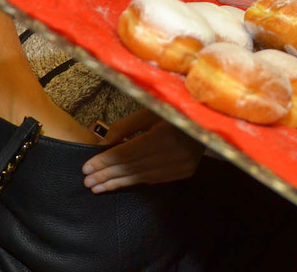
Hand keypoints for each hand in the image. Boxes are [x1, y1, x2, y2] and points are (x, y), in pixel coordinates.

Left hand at [82, 119, 203, 192]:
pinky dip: (136, 182)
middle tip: (87, 182)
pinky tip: (122, 184)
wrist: (210, 118)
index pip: (126, 153)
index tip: (86, 168)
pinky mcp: (186, 171)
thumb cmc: (176, 108)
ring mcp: (182, 164)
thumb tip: (102, 143)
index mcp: (163, 133)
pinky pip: (155, 179)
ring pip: (142, 177)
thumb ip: (125, 126)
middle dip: (107, 175)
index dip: (105, 161)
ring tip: (99, 187)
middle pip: (132, 167)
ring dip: (118, 182)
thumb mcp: (150, 109)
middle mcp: (174, 152)